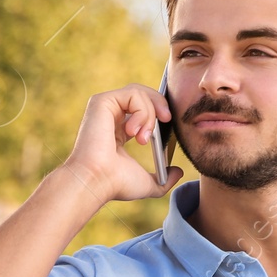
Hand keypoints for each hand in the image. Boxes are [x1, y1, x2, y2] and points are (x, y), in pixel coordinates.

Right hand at [60, 85, 183, 203]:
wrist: (98, 182)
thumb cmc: (116, 184)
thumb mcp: (146, 182)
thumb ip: (164, 178)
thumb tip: (178, 172)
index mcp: (119, 130)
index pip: (142, 107)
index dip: (159, 110)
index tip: (169, 123)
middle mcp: (110, 115)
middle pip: (142, 93)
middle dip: (160, 103)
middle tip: (167, 119)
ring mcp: (105, 107)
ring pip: (139, 93)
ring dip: (150, 114)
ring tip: (144, 138)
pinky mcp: (101, 102)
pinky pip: (132, 94)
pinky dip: (141, 111)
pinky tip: (135, 132)